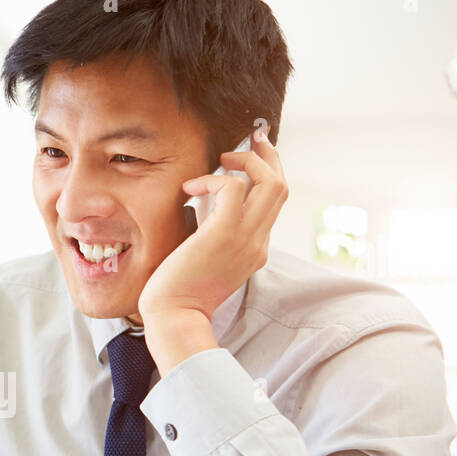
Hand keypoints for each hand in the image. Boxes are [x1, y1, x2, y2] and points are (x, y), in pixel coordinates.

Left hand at [137, 133, 287, 371]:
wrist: (175, 317)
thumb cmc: (180, 290)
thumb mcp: (206, 255)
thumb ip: (213, 227)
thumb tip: (204, 198)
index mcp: (256, 248)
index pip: (274, 202)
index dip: (267, 172)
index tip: (253, 152)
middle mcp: (258, 242)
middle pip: (281, 186)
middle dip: (268, 156)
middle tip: (251, 137)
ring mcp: (246, 239)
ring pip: (270, 182)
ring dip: (247, 160)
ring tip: (221, 159)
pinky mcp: (223, 235)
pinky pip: (232, 188)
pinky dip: (212, 180)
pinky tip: (190, 189)